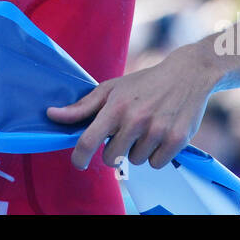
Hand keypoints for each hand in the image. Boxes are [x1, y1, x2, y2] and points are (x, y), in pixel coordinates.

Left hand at [46, 44, 218, 170]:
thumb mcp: (112, 88)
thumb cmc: (143, 83)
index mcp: (116, 107)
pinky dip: (156, 155)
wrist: (187, 74)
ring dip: (137, 151)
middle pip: (112, 158)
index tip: (79, 162)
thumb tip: (51, 115)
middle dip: (114, 150)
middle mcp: (136, 120)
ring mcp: (157, 131)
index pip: (89, 141)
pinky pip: (156, 164)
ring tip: (146, 129)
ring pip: (136, 161)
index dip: (79, 157)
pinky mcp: (177, 140)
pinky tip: (160, 135)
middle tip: (125, 132)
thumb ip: (83, 107)